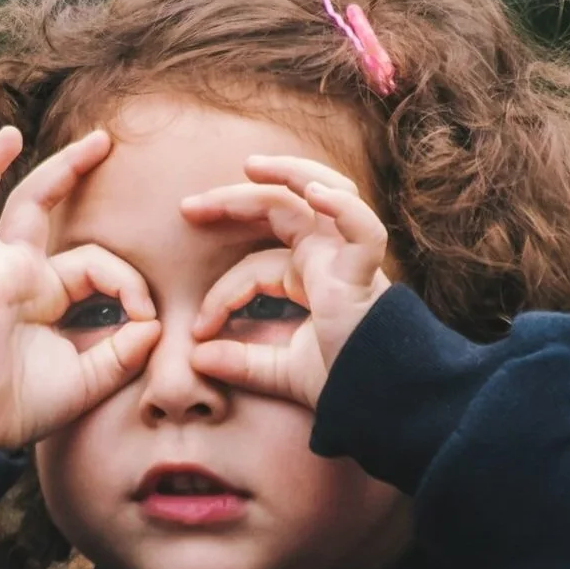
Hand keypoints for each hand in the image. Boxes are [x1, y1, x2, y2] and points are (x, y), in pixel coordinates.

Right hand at [0, 127, 159, 448]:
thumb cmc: (24, 407)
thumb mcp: (90, 379)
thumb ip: (124, 352)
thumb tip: (155, 325)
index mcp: (44, 291)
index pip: (94, 261)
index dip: (128, 283)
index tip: (149, 319)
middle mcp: (12, 273)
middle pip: (37, 205)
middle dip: (68, 170)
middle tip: (103, 139)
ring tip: (9, 135)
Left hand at [179, 155, 390, 408]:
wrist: (382, 402)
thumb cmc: (344, 383)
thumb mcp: (282, 373)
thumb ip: (242, 364)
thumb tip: (196, 358)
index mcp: (310, 276)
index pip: (254, 266)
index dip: (221, 294)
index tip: (197, 330)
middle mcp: (329, 258)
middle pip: (280, 209)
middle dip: (234, 200)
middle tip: (187, 208)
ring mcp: (349, 258)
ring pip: (323, 193)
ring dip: (288, 173)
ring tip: (251, 166)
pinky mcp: (366, 271)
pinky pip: (361, 228)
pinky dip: (342, 206)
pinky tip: (313, 192)